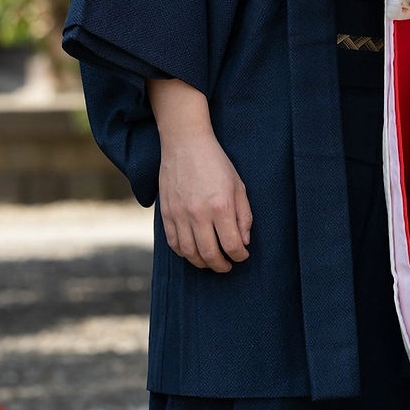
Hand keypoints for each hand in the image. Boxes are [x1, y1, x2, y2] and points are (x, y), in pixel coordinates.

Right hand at [147, 79, 252, 272]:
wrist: (185, 144)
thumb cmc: (216, 163)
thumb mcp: (238, 185)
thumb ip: (243, 215)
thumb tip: (244, 241)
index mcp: (221, 206)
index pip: (232, 244)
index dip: (240, 255)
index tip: (243, 256)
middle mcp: (199, 214)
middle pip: (210, 254)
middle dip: (222, 265)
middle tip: (228, 265)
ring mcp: (179, 215)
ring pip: (190, 253)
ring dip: (202, 263)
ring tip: (211, 262)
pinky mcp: (166, 214)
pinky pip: (173, 244)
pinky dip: (184, 253)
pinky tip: (193, 252)